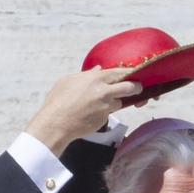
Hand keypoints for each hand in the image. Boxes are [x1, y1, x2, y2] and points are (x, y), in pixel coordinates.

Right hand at [25, 67, 142, 156]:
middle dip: (136, 87)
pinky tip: (90, 115)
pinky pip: (107, 115)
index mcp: (95, 78)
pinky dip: (102, 114)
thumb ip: (85, 75)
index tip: (132, 75)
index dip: (128, 73)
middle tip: (137, 88)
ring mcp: (105, 107)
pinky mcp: (103, 120)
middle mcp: (104, 92)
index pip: (119, 72)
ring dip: (114, 103)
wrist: (56, 123)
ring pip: (119, 102)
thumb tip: (97, 69)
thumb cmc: (58, 100)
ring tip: (100, 104)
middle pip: (130, 87)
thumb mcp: (68, 81)